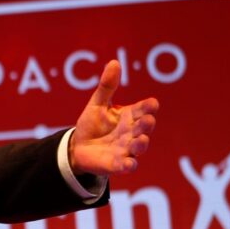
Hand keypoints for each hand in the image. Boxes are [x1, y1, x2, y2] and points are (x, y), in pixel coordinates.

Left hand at [69, 60, 158, 175]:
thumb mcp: (97, 104)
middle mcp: (131, 133)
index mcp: (129, 117)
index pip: (142, 110)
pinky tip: (129, 164)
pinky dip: (128, 166)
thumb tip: (114, 62)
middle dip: (146, 125)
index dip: (148, 107)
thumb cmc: (92, 124)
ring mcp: (125, 149)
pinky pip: (125, 166)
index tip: (152, 104)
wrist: (77, 147)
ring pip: (138, 148)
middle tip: (147, 120)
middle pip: (143, 129)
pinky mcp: (116, 164)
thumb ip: (107, 86)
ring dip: (141, 145)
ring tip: (141, 140)